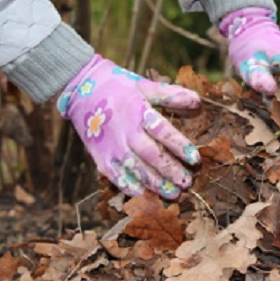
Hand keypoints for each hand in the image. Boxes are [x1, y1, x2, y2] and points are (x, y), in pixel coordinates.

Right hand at [56, 55, 200, 198]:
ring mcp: (112, 146)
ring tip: (173, 194)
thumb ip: (171, 95)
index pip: (163, 132)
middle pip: (151, 155)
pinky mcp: (100, 156)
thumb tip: (198, 101)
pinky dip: (129, 186)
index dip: (180, 146)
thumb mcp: (145, 86)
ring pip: (136, 169)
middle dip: (171, 171)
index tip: (195, 159)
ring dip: (155, 183)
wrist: (81, 89)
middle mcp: (125, 132)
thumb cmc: (119, 87)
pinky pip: (115, 176)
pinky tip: (144, 194)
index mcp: (138, 112)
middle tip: (187, 183)